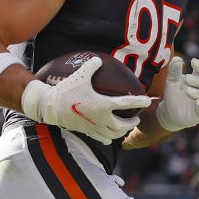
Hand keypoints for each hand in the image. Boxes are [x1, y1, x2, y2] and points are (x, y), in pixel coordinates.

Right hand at [22, 56, 152, 143]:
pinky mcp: (87, 132)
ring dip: (122, 131)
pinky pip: (102, 138)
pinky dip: (109, 138)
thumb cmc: (67, 90)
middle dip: (132, 122)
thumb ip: (92, 66)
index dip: (139, 101)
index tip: (147, 100)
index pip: (126, 104)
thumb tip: (98, 60)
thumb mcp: (80, 75)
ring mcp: (94, 127)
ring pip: (114, 135)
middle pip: (123, 125)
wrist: (51, 107)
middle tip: (136, 118)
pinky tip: (110, 135)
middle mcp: (101, 118)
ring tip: (125, 127)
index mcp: (103, 104)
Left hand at [155, 57, 198, 131]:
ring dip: (196, 93)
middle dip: (195, 80)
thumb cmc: (173, 95)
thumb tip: (177, 58)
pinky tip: (196, 103)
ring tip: (187, 91)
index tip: (193, 61)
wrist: (168, 113)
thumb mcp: (172, 82)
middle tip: (186, 79)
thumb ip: (174, 71)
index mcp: (196, 81)